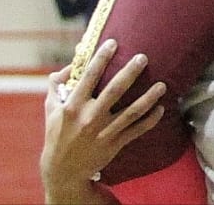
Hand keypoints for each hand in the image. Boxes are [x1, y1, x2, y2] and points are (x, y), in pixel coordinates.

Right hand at [40, 40, 165, 204]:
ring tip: (162, 84)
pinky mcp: (114, 144)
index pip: (88, 78)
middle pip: (114, 91)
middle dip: (130, 73)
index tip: (113, 43)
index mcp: (73, 107)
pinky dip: (151, 120)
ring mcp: (104, 132)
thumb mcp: (51, 110)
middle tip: (143, 56)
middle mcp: (89, 118)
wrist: (62, 171)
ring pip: (132, 112)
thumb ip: (56, 85)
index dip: (101, 59)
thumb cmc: (57, 134)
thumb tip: (69, 65)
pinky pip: (136, 130)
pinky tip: (162, 108)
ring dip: (149, 98)